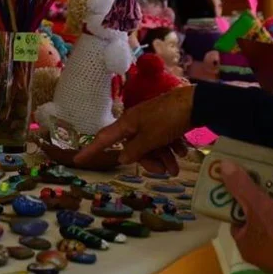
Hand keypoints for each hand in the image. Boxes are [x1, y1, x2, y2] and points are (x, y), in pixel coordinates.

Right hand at [74, 86, 193, 174]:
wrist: (196, 103)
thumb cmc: (168, 119)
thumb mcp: (151, 138)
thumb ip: (134, 150)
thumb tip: (121, 158)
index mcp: (128, 123)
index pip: (104, 139)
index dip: (90, 150)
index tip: (76, 160)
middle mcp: (137, 122)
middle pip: (134, 148)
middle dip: (150, 161)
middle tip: (166, 170)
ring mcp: (152, 121)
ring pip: (151, 146)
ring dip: (164, 157)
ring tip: (177, 166)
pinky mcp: (165, 122)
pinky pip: (162, 139)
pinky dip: (172, 147)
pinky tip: (183, 149)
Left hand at [221, 161, 272, 273]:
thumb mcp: (257, 204)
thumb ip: (241, 186)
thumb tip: (223, 164)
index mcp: (246, 248)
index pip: (237, 224)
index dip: (240, 207)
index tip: (246, 192)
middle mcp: (261, 259)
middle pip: (258, 228)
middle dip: (263, 212)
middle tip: (269, 192)